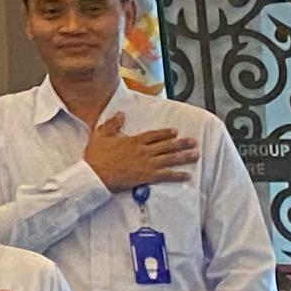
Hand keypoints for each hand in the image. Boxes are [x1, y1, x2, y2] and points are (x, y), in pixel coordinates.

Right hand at [82, 116, 196, 195]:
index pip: (154, 135)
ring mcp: (147, 164)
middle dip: (182, 143)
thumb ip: (112, 124)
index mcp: (134, 141)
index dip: (165, 133)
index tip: (175, 132)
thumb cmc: (96, 156)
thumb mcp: (100, 135)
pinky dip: (177, 175)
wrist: (95, 175)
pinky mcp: (147, 177)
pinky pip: (166, 175)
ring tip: (196, 155)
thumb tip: (121, 114)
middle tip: (194, 142)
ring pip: (170, 159)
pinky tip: (187, 176)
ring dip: (184, 157)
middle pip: (166, 146)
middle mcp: (143, 151)